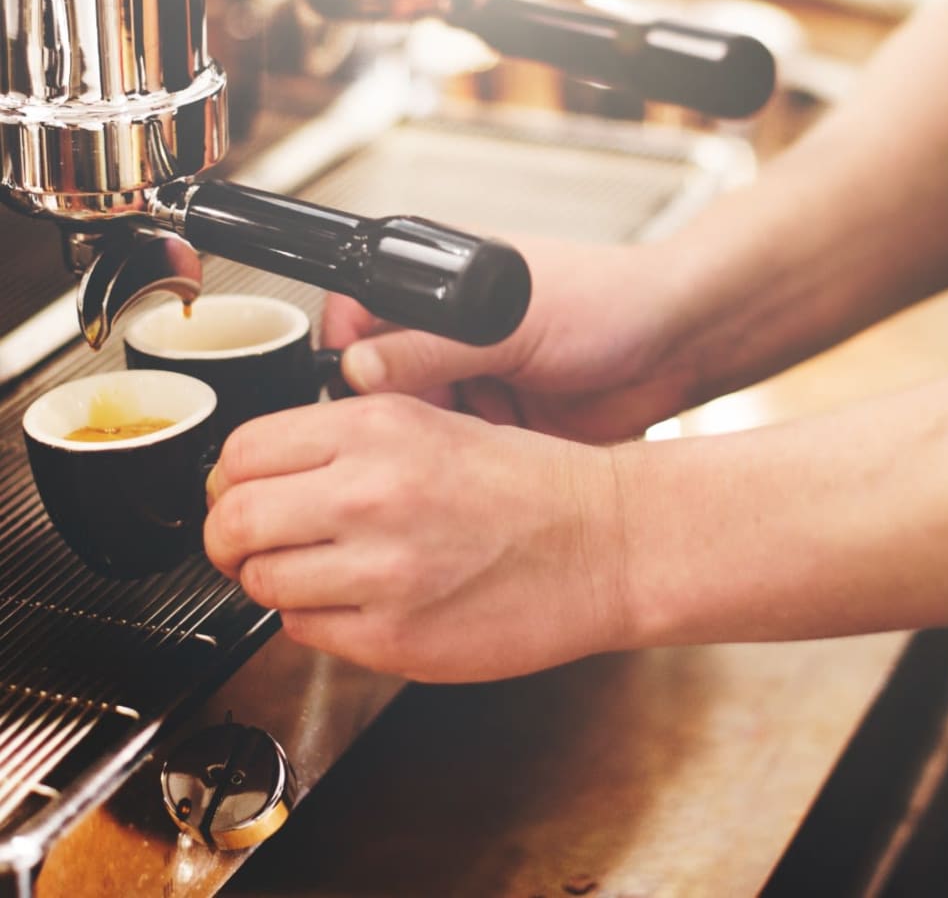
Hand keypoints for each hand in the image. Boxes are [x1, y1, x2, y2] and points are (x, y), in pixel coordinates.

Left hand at [202, 394, 632, 681]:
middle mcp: (372, 493)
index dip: (230, 480)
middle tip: (249, 545)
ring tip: (319, 574)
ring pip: (263, 584)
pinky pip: (306, 633)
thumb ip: (342, 442)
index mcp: (377, 427)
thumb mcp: (434, 422)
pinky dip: (316, 621)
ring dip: (275, 582)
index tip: (242, 494)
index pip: (241, 452)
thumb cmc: (531, 484)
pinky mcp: (399, 638)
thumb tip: (260, 475)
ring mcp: (383, 571)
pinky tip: (359, 603)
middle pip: (233, 521)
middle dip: (230, 539)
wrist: (604, 542)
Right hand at [323, 236, 690, 442]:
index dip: (346, 352)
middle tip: (405, 435)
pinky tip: (472, 468)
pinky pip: (453, 450)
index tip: (353, 394)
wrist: (676, 347)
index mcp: (441, 284)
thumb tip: (358, 369)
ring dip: (424, 440)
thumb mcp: (511, 322)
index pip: (359, 312)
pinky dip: (456, 463)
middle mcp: (449, 332)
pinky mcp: (494, 424)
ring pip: (413, 420)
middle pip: (379, 377)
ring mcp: (472, 379)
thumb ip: (432, 346)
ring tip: (449, 450)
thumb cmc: (606, 301)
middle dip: (387, 410)